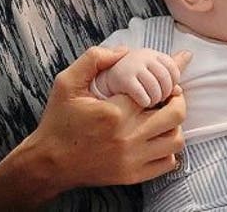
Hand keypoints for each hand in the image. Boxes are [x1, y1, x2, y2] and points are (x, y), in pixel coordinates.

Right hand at [26, 46, 187, 191]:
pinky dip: (169, 149)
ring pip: (176, 140)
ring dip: (174, 125)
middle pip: (175, 115)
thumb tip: (124, 51)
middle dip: (177, 99)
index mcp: (114, 112)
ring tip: (162, 116)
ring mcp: (132, 160)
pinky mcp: (133, 175)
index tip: (166, 78)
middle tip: (168, 94)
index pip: (157, 90)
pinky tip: (156, 139)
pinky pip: (168, 163)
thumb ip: (94, 59)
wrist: (49, 162)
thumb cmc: (58, 121)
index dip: (166, 81)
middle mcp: (128, 137)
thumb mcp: (67, 82)